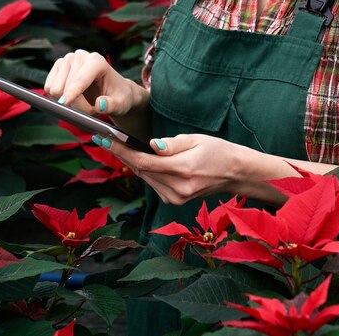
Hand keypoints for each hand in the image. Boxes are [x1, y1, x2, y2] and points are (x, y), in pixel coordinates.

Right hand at [44, 49, 145, 116]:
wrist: (114, 91)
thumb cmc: (119, 97)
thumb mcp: (121, 105)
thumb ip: (112, 105)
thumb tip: (100, 104)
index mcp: (97, 61)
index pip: (80, 80)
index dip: (72, 93)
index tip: (64, 104)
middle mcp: (80, 56)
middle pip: (66, 87)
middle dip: (76, 105)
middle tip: (91, 109)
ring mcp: (67, 60)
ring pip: (55, 89)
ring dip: (68, 102)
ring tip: (84, 102)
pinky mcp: (58, 67)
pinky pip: (48, 89)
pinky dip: (59, 98)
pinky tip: (73, 97)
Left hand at [93, 133, 242, 204]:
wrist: (234, 173)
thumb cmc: (218, 151)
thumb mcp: (196, 140)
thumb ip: (171, 144)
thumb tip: (150, 145)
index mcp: (183, 170)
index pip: (143, 162)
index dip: (121, 150)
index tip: (105, 138)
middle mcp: (177, 188)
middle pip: (140, 170)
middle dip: (121, 154)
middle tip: (104, 138)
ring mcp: (175, 197)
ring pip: (144, 177)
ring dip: (131, 162)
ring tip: (117, 145)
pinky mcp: (174, 200)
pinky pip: (153, 183)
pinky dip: (145, 170)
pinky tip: (140, 159)